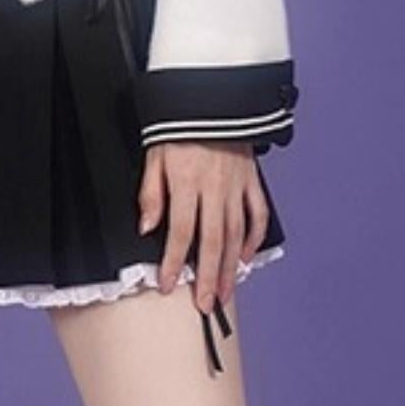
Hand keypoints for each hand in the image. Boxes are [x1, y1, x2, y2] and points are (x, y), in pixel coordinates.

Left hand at [138, 141, 269, 312]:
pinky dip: (254, 238)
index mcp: (187, 182)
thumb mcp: (154, 156)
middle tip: (205, 305)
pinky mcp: (251, 181)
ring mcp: (236, 186)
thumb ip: (151, 193)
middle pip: (212, 241)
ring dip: (230, 267)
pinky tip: (245, 258)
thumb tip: (147, 227)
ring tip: (225, 294)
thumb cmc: (177, 128)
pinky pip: (257, 214)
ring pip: (236, 234)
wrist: (211, 100)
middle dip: (208, 277)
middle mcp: (214, 189)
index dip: (174, 261)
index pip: (180, 231)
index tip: (169, 285)